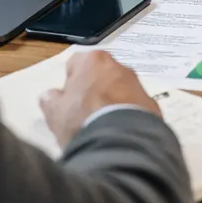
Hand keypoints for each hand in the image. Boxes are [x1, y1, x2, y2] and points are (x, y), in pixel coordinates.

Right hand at [40, 51, 158, 146]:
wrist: (119, 142)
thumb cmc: (82, 120)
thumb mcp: (54, 112)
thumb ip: (50, 99)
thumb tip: (50, 96)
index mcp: (92, 60)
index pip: (75, 64)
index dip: (69, 83)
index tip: (67, 100)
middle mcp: (118, 66)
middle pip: (100, 75)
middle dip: (93, 90)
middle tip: (83, 113)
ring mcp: (137, 85)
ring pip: (120, 90)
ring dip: (112, 102)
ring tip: (101, 126)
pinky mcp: (151, 104)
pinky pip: (134, 106)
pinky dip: (127, 115)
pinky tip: (119, 132)